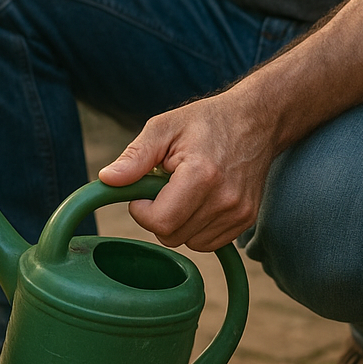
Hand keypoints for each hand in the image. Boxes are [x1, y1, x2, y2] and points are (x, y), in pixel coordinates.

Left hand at [97, 89, 275, 251]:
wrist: (255, 120)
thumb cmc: (205, 121)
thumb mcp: (163, 128)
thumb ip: (134, 157)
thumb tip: (107, 180)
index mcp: (202, 175)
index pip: (160, 222)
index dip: (141, 210)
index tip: (143, 190)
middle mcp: (225, 199)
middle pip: (172, 235)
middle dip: (158, 216)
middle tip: (163, 187)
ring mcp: (239, 213)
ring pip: (189, 242)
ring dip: (178, 222)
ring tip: (184, 190)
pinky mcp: (247, 220)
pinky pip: (208, 242)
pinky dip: (196, 227)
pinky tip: (199, 200)